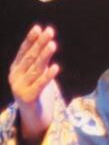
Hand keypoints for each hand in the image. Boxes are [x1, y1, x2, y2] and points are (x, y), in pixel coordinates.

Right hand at [9, 25, 59, 141]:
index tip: (38, 28)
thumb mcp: (35, 73)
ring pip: (36, 69)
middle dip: (40, 44)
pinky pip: (40, 85)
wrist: (33, 117)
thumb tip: (46, 39)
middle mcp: (15, 77)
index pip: (24, 51)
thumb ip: (39, 59)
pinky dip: (48, 76)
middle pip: (30, 58)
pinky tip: (56, 67)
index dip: (31, 40)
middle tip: (50, 31)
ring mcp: (20, 88)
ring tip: (53, 44)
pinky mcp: (28, 98)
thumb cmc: (36, 90)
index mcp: (15, 69)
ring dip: (44, 56)